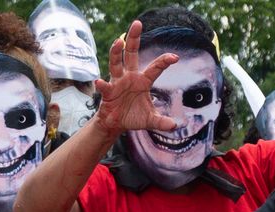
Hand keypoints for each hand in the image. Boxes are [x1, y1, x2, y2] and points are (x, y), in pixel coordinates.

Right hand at [93, 21, 181, 136]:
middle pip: (131, 53)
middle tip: (137, 23)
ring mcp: (117, 82)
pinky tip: (99, 82)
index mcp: (143, 80)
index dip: (164, 61)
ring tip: (118, 41)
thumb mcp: (150, 120)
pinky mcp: (108, 91)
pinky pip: (104, 86)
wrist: (116, 124)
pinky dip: (102, 85)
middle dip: (134, 38)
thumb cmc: (133, 117)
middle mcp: (130, 77)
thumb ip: (162, 122)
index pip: (156, 67)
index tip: (175, 58)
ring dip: (116, 52)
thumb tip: (176, 126)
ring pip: (116, 63)